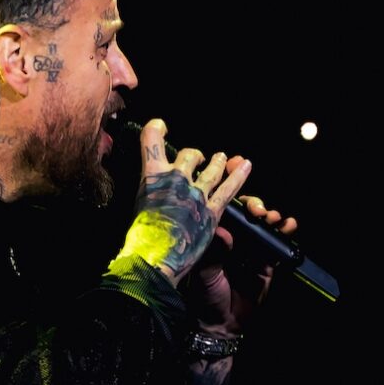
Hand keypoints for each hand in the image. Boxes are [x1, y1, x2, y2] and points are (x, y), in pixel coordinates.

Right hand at [115, 119, 251, 284]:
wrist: (154, 258)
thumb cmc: (139, 238)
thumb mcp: (137, 207)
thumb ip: (149, 194)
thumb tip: (153, 194)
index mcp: (152, 175)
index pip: (152, 139)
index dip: (157, 129)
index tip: (160, 126)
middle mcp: (176, 178)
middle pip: (189, 155)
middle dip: (193, 156)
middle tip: (196, 159)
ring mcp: (196, 193)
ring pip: (211, 169)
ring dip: (216, 162)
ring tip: (221, 157)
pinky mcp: (212, 211)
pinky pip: (228, 189)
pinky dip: (238, 176)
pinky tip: (246, 166)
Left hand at [184, 156, 298, 337]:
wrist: (217, 324)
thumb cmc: (201, 295)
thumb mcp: (202, 270)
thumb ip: (213, 250)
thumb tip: (223, 232)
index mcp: (210, 231)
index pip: (219, 199)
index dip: (226, 178)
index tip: (233, 162)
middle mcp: (231, 235)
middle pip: (244, 208)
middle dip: (251, 199)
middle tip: (253, 205)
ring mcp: (250, 247)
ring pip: (262, 221)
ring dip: (267, 213)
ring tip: (267, 215)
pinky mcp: (267, 261)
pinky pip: (278, 242)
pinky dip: (285, 230)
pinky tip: (288, 224)